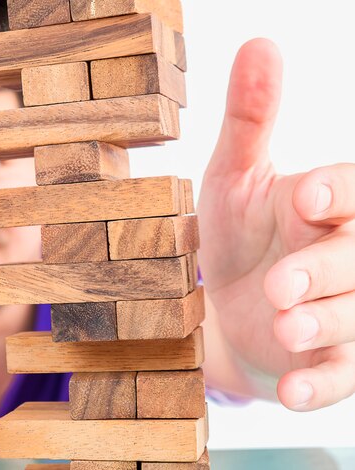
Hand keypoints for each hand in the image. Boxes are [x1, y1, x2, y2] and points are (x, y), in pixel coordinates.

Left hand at [198, 39, 354, 410]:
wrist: (228, 298)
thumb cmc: (237, 232)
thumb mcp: (233, 177)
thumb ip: (249, 120)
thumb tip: (259, 43)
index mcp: (325, 204)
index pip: (352, 191)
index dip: (339, 191)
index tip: (307, 194)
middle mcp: (346, 254)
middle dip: (326, 270)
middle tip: (281, 284)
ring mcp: (344, 310)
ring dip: (326, 326)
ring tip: (286, 328)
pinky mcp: (333, 358)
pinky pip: (342, 375)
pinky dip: (321, 385)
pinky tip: (293, 392)